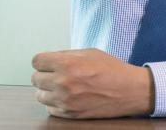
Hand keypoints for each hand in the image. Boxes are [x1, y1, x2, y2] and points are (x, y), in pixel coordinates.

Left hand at [31, 48, 154, 118]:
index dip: (42, 61)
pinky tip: (65, 97)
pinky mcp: (71, 114)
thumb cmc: (112, 69)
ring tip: (59, 86)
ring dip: (47, 90)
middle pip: (35, 79)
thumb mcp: (88, 52)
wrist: (130, 90)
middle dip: (44, 75)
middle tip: (54, 74)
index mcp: (66, 64)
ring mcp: (66, 100)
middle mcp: (63, 82)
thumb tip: (49, 59)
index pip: (36, 61)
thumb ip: (66, 55)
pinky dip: (54, 103)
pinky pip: (50, 109)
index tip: (47, 63)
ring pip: (39, 95)